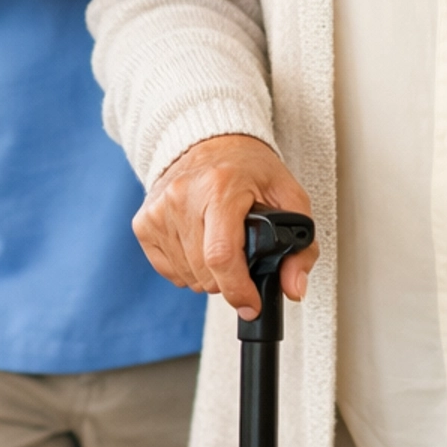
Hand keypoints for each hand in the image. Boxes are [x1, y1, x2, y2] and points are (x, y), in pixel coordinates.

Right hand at [134, 134, 317, 322]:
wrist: (209, 141)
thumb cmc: (249, 169)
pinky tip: (199, 247)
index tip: (250, 304)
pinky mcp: (144, 221)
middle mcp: (183, 196)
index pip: (221, 255)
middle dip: (228, 281)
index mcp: (221, 188)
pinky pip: (167, 270)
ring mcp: (159, 209)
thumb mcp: (289, 197)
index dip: (237, 289)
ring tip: (220, 247)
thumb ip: (301, 246)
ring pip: (186, 276)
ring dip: (208, 276)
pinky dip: (186, 269)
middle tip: (242, 260)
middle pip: (204, 272)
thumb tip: (293, 288)